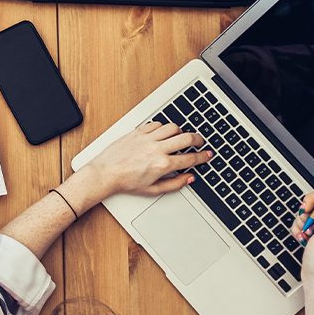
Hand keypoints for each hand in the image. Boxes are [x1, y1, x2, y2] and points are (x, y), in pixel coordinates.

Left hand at [73, 121, 210, 199]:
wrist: (106, 173)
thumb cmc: (127, 182)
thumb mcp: (153, 189)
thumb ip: (175, 184)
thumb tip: (189, 178)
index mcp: (162, 165)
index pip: (191, 158)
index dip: (203, 157)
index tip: (207, 155)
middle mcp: (157, 149)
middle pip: (187, 138)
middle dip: (198, 140)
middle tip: (200, 142)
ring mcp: (147, 138)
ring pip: (173, 128)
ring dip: (181, 132)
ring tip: (181, 138)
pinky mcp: (138, 132)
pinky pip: (157, 124)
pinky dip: (164, 128)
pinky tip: (164, 134)